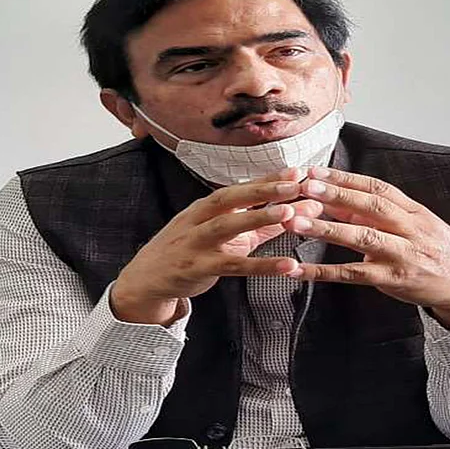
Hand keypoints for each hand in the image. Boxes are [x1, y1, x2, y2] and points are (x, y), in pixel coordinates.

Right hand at [111, 168, 322, 324]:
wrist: (149, 277)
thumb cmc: (192, 250)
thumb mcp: (227, 234)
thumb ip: (263, 224)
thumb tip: (301, 211)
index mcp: (207, 206)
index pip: (240, 187)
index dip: (268, 178)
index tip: (297, 171)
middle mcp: (200, 218)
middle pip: (231, 198)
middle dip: (263, 189)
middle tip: (294, 184)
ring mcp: (197, 242)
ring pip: (227, 226)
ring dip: (257, 217)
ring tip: (288, 214)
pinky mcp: (199, 267)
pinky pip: (233, 266)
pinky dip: (261, 266)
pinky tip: (287, 266)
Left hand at [284, 167, 449, 328]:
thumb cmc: (438, 253)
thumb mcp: (415, 226)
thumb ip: (378, 215)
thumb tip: (337, 202)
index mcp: (414, 211)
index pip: (377, 188)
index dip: (346, 178)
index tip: (317, 171)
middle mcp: (410, 229)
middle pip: (370, 207)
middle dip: (335, 194)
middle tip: (305, 186)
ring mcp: (403, 255)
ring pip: (362, 238)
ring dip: (326, 229)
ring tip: (296, 222)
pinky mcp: (394, 280)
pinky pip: (354, 275)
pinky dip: (323, 272)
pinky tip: (299, 270)